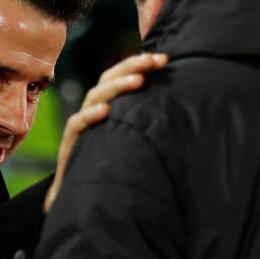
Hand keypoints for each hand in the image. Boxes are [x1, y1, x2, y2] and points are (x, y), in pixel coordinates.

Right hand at [44, 53, 167, 211]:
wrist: (82, 199)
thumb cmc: (116, 167)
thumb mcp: (135, 142)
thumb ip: (149, 125)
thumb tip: (187, 112)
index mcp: (111, 106)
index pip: (123, 77)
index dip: (140, 64)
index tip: (164, 59)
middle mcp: (96, 111)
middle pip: (109, 79)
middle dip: (131, 66)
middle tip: (153, 60)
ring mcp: (82, 126)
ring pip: (95, 97)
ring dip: (117, 87)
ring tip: (138, 81)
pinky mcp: (71, 145)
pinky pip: (77, 125)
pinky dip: (90, 116)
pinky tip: (105, 111)